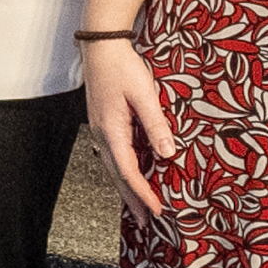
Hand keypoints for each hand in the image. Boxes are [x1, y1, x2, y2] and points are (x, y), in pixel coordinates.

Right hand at [81, 35, 176, 216]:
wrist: (101, 46)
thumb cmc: (121, 67)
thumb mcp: (144, 94)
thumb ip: (156, 125)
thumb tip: (168, 153)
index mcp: (111, 130)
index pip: (128, 171)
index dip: (143, 193)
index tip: (158, 210)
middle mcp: (102, 133)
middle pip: (117, 175)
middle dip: (132, 199)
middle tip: (146, 221)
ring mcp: (100, 128)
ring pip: (113, 167)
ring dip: (126, 187)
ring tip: (138, 204)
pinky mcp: (103, 122)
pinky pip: (113, 155)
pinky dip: (123, 171)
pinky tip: (131, 173)